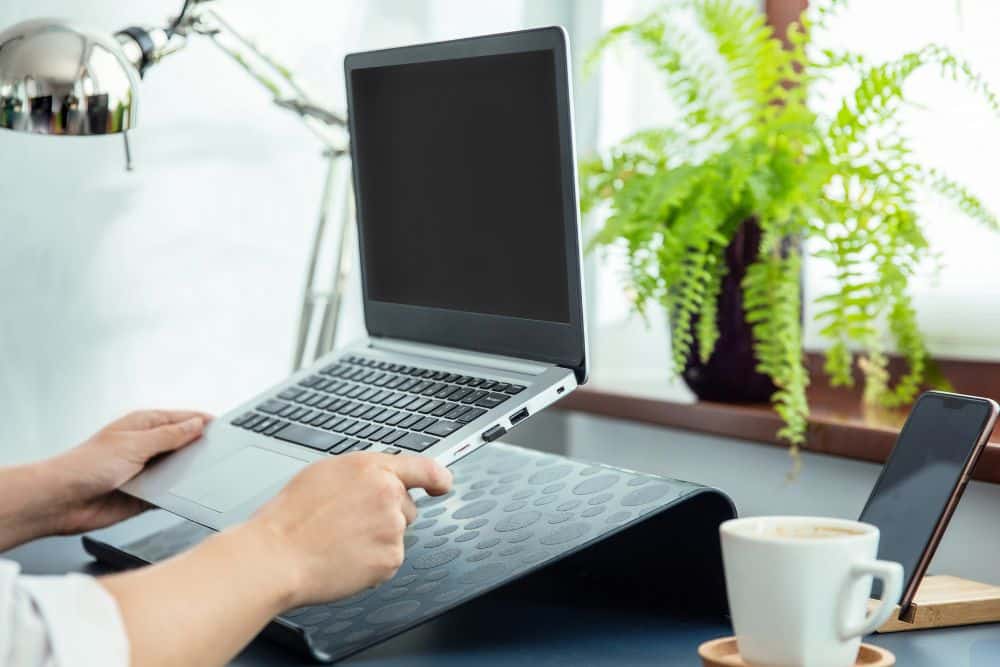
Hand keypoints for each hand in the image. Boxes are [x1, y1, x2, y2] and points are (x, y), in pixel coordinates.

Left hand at [41, 410, 210, 534]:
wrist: (60, 502)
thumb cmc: (84, 466)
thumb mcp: (134, 445)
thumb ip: (169, 436)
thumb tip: (196, 424)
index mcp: (143, 425)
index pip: (183, 419)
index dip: (204, 422)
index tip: (226, 428)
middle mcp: (147, 446)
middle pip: (185, 444)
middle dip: (202, 449)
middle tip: (223, 453)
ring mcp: (148, 470)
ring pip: (181, 470)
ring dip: (190, 473)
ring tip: (208, 474)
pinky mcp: (146, 494)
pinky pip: (172, 492)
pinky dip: (180, 493)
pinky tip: (191, 494)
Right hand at [242, 452, 452, 608]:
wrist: (277, 556)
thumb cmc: (291, 517)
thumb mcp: (326, 473)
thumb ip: (363, 473)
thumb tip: (378, 478)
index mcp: (372, 469)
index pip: (422, 468)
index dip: (438, 477)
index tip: (443, 484)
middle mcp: (389, 495)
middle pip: (407, 507)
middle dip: (387, 515)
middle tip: (349, 523)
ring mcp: (392, 529)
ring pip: (396, 534)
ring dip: (378, 539)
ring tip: (340, 541)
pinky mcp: (390, 559)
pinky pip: (388, 560)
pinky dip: (372, 562)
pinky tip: (345, 558)